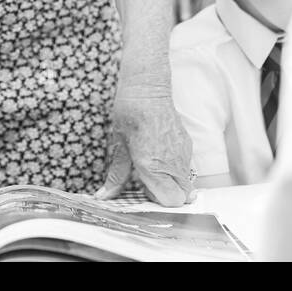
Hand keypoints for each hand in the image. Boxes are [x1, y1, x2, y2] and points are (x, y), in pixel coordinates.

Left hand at [97, 88, 193, 206]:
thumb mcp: (119, 147)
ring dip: (173, 182)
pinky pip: (187, 167)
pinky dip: (177, 169)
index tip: (144, 190)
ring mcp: (183, 153)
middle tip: (149, 181)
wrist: (147, 90)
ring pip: (187, 182)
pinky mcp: (188, 144)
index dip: (157, 200)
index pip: (170, 200)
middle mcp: (172, 161)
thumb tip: (104, 196)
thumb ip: (116, 177)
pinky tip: (161, 155)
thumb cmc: (130, 115)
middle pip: (182, 196)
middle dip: (167, 195)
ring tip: (155, 166)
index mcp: (153, 165)